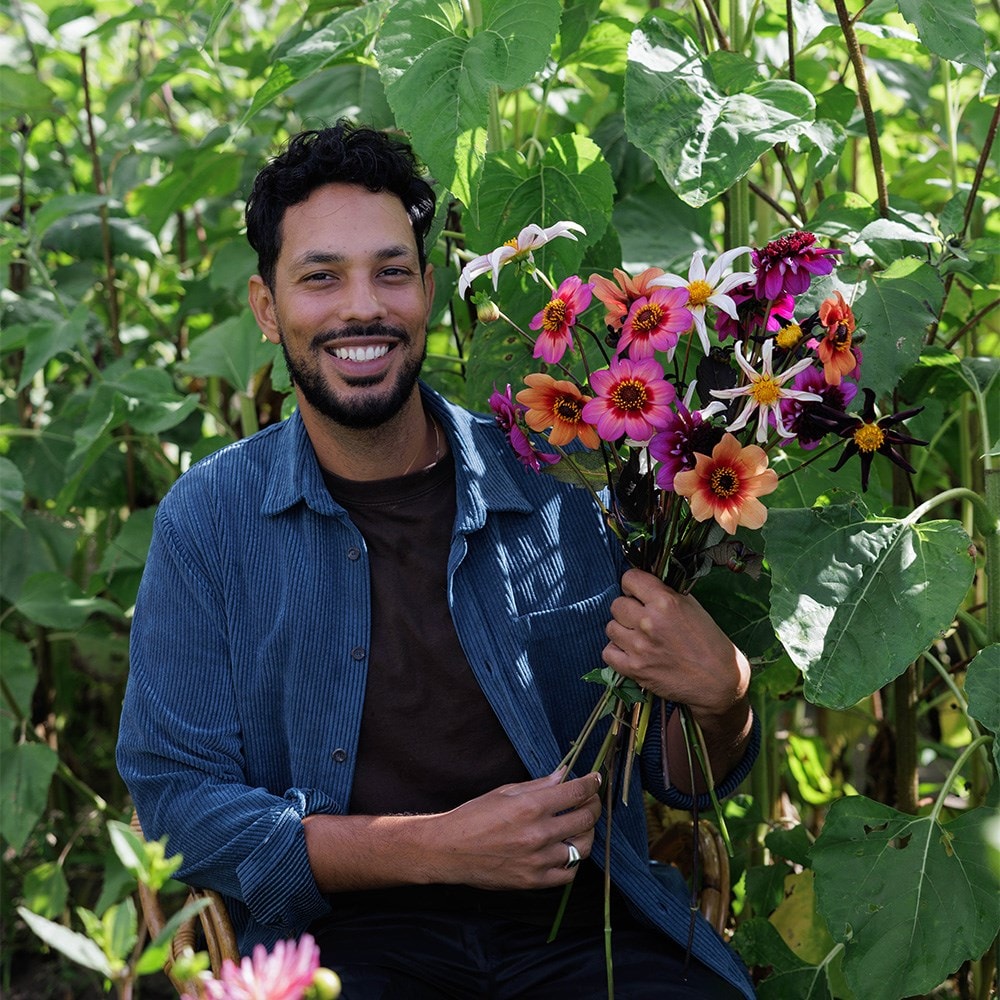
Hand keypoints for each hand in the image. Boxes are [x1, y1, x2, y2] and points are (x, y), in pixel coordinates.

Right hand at [422, 769, 601, 889]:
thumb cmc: (473, 816)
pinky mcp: (534, 881)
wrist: (449, 850)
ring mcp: (538, 860)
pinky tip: (565, 850)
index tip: (596, 779)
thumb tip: (564, 774)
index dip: (592, 783)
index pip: (576, 792)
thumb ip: (539, 785)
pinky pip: (567, 874)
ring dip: (586, 833)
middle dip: (594, 805)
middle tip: (591, 800)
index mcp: (531, 806)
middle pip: (585, 818)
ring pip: (582, 847)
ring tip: (579, 825)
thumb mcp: (505, 792)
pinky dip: (571, 861)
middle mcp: (539, 834)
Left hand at [602, 567, 749, 722]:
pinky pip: (608, 652)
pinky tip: (631, 651)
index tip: (639, 594)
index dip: (633, 585)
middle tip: (640, 618)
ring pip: (610, 627)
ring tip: (637, 636)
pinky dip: (617, 651)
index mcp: (665, 602)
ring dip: (622, 630)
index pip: (629, 579)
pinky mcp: (634, 669)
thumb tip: (645, 586)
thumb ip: (666, 594)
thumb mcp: (693, 607)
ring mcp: (639, 647)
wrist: (718, 680)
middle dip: (627, 609)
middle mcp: (649, 622)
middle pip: (616, 604)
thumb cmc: (710, 642)